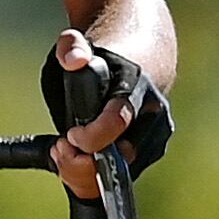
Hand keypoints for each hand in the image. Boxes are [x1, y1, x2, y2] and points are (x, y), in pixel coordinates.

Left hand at [44, 32, 170, 198]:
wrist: (144, 56)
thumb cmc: (104, 55)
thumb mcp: (79, 43)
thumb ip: (71, 47)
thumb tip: (74, 60)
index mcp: (136, 84)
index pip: (118, 120)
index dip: (91, 137)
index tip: (70, 137)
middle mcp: (153, 111)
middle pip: (123, 156)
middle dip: (86, 163)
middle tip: (61, 150)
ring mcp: (157, 132)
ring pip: (125, 171)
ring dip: (91, 172)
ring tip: (67, 152)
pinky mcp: (154, 148)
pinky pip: (126, 173)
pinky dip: (101, 175)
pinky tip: (81, 159)